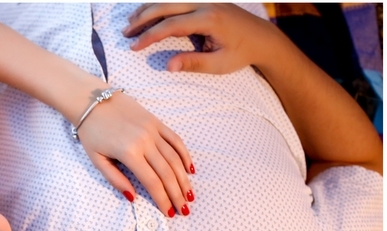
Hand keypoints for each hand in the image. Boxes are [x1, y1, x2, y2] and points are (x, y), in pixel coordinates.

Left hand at [77, 89, 194, 216]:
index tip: (169, 213)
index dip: (162, 199)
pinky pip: (175, 139)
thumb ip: (115, 179)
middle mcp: (145, 141)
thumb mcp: (96, 160)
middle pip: (167, 172)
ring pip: (174, 158)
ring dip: (183, 178)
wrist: (92, 101)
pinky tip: (190, 169)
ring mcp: (153, 130)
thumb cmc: (91, 132)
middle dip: (177, 193)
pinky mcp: (156, 121)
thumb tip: (132, 197)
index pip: (152, 182)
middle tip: (184, 210)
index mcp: (129, 153)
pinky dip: (184, 154)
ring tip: (189, 194)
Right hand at [123, 3, 276, 74]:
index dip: (149, 36)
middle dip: (143, 19)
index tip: (134, 47)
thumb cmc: (241, 53)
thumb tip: (167, 66)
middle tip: (125, 33)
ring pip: (170, 0)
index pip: (171, 25)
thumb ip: (193, 63)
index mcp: (209, 19)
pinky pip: (178, 1)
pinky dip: (160, 6)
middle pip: (166, 6)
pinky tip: (148, 14)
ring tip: (131, 23)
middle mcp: (206, 4)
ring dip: (148, 10)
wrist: (263, 38)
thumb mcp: (219, 64)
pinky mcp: (205, 1)